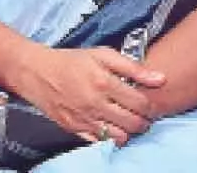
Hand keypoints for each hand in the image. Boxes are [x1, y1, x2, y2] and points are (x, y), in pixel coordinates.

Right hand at [15, 46, 165, 144]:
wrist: (35, 71)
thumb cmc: (70, 61)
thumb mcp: (101, 55)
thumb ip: (132, 67)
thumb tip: (161, 79)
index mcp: (104, 82)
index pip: (141, 104)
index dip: (151, 105)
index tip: (148, 103)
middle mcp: (95, 103)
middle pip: (134, 123)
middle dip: (143, 121)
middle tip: (140, 115)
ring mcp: (84, 119)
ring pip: (120, 137)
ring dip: (128, 131)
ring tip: (125, 121)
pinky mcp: (74, 128)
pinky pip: (99, 142)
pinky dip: (108, 138)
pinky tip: (108, 126)